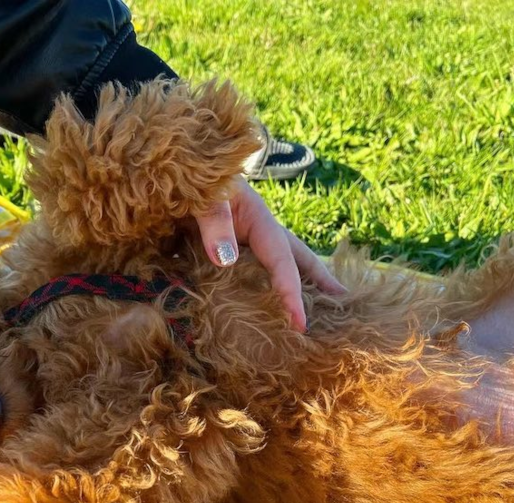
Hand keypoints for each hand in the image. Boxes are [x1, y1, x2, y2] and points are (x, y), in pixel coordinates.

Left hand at [195, 175, 345, 332]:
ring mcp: (241, 241)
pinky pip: (245, 273)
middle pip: (296, 258)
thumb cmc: (190, 177)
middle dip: (318, 280)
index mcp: (257, 218)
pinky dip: (258, 290)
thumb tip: (226, 260)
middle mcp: (256, 231)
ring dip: (293, 285)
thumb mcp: (203, 195)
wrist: (171, 168)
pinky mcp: (221, 249)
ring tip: (312, 308)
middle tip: (342, 302)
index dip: (292, 292)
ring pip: (274, 266)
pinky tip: (261, 306)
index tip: (300, 323)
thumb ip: (214, 221)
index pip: (282, 260)